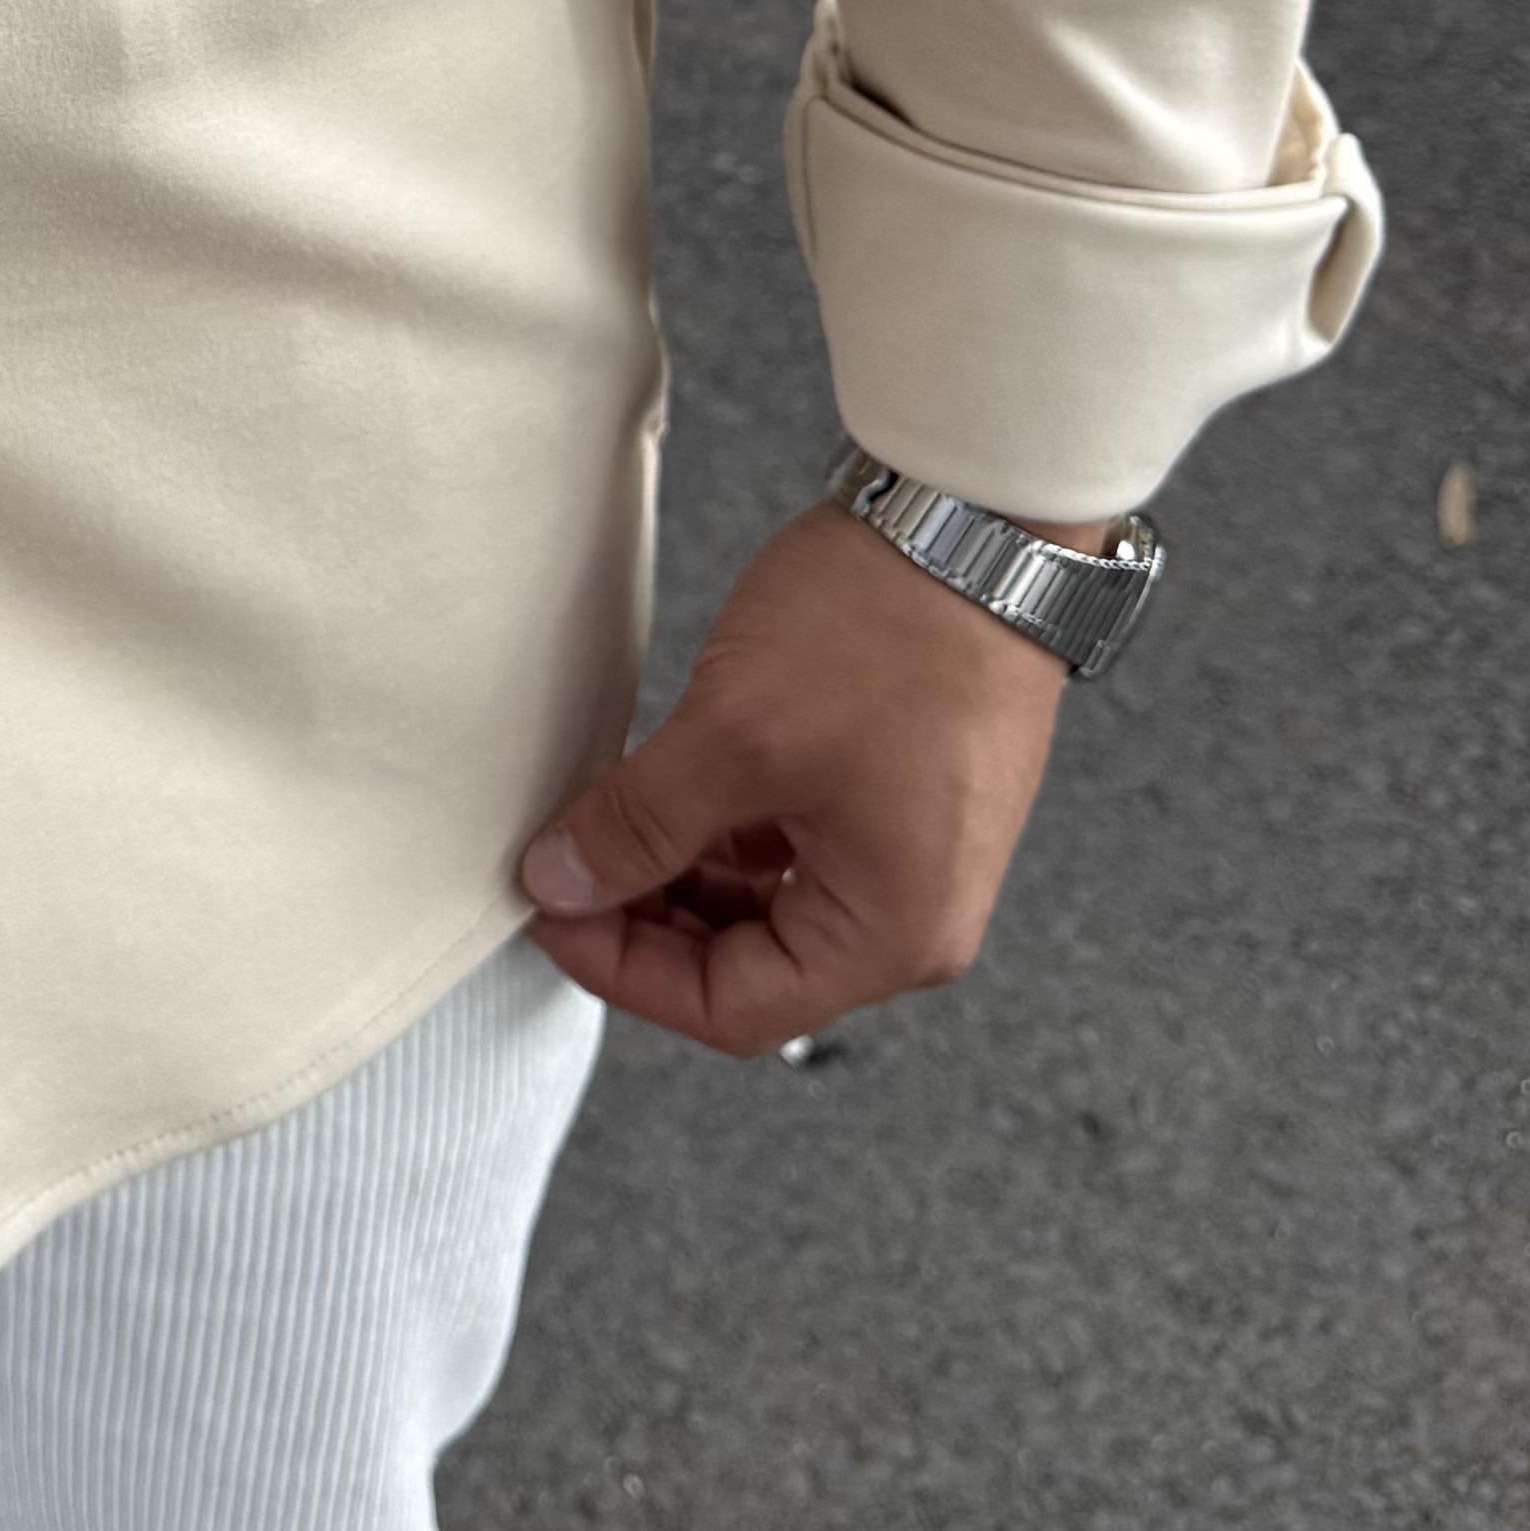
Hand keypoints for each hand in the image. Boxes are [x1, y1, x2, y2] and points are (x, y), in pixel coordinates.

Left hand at [513, 494, 1115, 1057]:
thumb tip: (558, 882)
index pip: (731, 1010)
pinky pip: (799, 847)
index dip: (622, 969)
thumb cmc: (889, 629)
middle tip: (563, 860)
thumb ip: (639, 824)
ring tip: (604, 814)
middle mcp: (916, 916)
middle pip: (751, 965)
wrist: (980, 520)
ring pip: (770, 904)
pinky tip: (667, 784)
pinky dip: (726, 829)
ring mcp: (916, 853)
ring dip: (681, 870)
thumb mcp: (735, 734)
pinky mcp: (905, 794)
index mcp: (891, 935)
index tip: (549, 909)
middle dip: (647, 918)